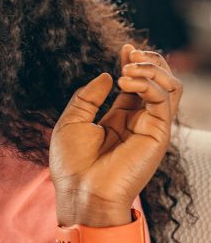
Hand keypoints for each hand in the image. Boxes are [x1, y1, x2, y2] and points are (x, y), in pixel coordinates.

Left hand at [49, 44, 181, 220]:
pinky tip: (125, 82)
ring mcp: (151, 127)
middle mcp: (139, 121)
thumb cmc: (72, 166)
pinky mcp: (158, 134)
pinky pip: (165, 99)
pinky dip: (148, 83)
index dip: (134, 62)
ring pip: (171, 86)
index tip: (124, 48)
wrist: (82, 194)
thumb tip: (107, 75)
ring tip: (127, 69)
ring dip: (152, 68)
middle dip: (148, 61)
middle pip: (160, 81)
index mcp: (120, 119)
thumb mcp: (72, 122)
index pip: (137, 84)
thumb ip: (88, 97)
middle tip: (129, 54)